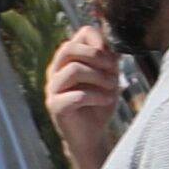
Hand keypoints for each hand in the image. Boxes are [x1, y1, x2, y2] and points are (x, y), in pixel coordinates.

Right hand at [42, 23, 126, 168]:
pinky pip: (77, 95)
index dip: (99, 40)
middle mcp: (55, 71)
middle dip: (97, 56)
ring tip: (113, 87)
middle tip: (113, 70)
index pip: (79, 35)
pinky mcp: (56, 107)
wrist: (92, 133)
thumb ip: (109, 60)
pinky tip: (107, 100)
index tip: (113, 56)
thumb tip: (115, 45)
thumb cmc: (100, 101)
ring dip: (100, 77)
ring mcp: (53, 89)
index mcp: (68, 60)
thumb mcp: (109, 77)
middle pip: (68, 48)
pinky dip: (98, 96)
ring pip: (73, 70)